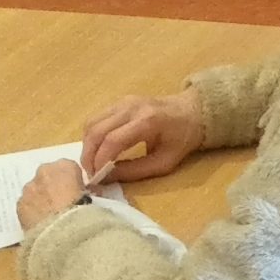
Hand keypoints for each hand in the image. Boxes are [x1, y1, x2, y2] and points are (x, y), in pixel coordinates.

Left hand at [16, 160, 85, 233]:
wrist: (63, 233)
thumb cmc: (83, 213)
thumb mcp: (93, 198)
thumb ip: (85, 191)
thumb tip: (83, 195)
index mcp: (65, 166)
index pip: (68, 168)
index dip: (72, 182)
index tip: (75, 194)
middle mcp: (44, 171)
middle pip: (48, 176)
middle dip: (53, 187)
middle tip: (61, 205)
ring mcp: (29, 187)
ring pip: (35, 190)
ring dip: (41, 199)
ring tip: (50, 217)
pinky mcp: (20, 204)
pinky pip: (26, 205)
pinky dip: (31, 212)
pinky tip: (40, 224)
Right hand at [80, 90, 205, 184]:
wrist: (192, 111)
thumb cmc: (181, 139)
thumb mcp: (164, 163)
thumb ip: (135, 171)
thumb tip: (107, 178)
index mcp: (146, 121)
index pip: (112, 139)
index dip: (100, 160)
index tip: (96, 178)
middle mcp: (130, 107)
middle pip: (97, 129)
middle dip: (88, 155)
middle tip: (90, 174)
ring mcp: (123, 101)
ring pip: (92, 122)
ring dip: (87, 145)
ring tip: (92, 165)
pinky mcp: (119, 101)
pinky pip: (97, 118)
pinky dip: (92, 136)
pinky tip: (97, 150)